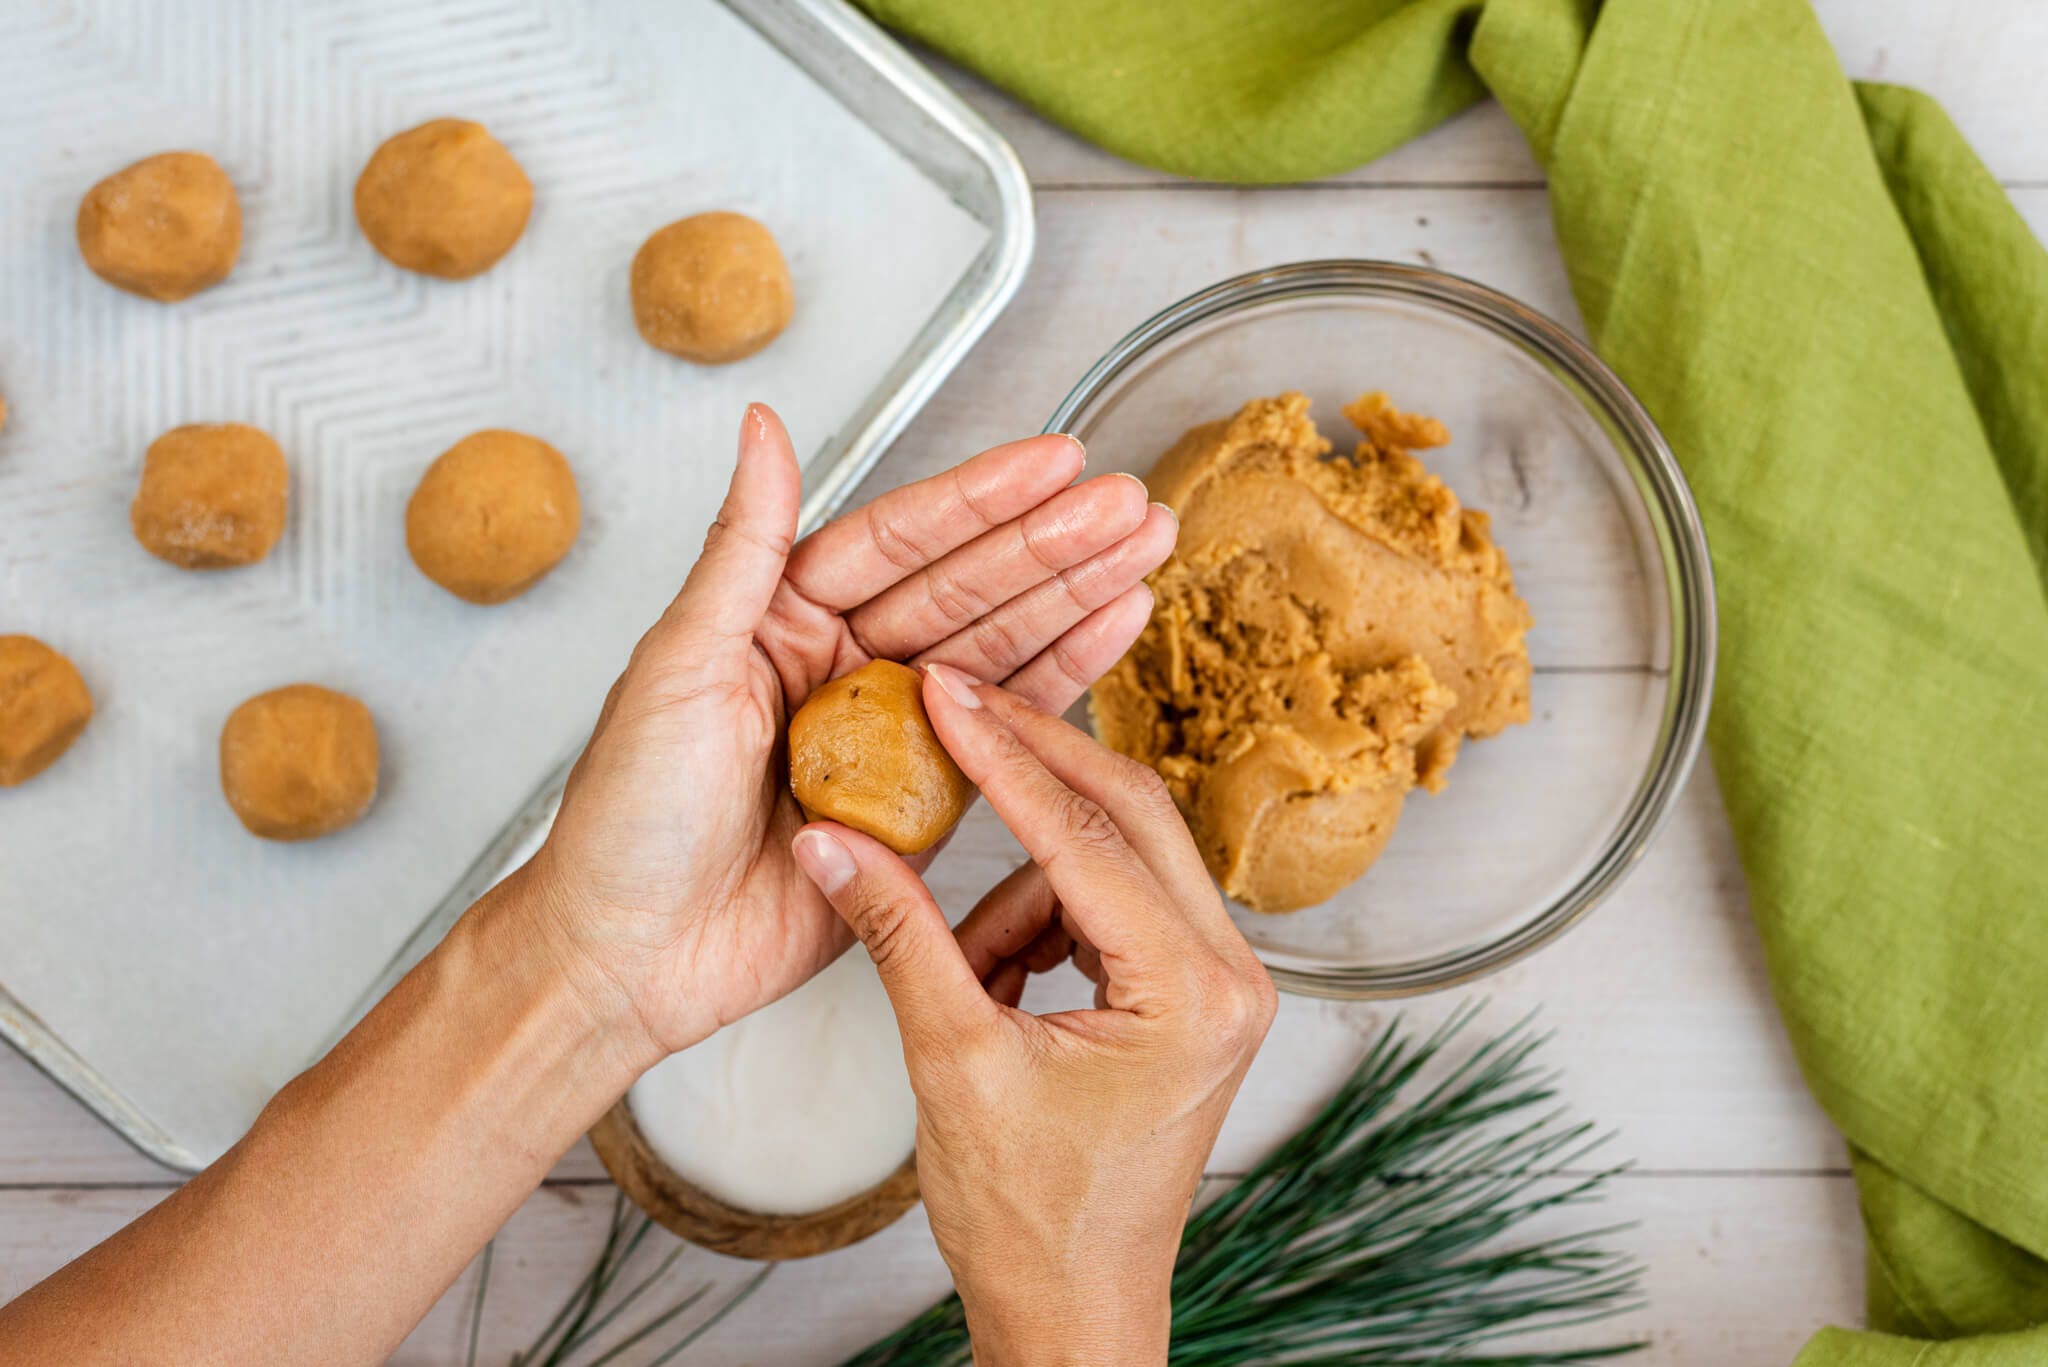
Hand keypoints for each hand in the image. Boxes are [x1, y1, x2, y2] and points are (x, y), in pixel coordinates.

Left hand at [530, 406, 1176, 1059]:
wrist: (630, 956)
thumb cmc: (625, 817)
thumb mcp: (677, 667)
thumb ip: (740, 549)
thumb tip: (763, 427)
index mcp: (782, 616)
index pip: (900, 540)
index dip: (982, 500)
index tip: (1056, 460)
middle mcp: (844, 664)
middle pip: (967, 587)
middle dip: (1051, 544)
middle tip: (1129, 504)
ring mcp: (890, 734)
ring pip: (999, 649)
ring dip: (1074, 597)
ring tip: (1146, 547)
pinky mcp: (923, 805)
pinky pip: (1004, 732)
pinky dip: (1063, 682)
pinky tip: (1114, 627)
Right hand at [791, 663, 1276, 1366]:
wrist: (1072, 1309)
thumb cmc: (1029, 1219)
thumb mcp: (950, 1061)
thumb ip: (897, 934)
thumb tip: (833, 841)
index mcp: (1191, 992)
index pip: (1086, 834)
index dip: (1002, 755)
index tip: (943, 694)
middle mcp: (1230, 975)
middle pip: (1127, 812)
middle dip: (1029, 765)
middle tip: (949, 709)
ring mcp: (1218, 983)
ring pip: (1115, 857)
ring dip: (1025, 882)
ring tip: (961, 964)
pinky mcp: (1188, 992)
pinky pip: (1110, 905)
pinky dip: (1042, 918)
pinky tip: (993, 977)